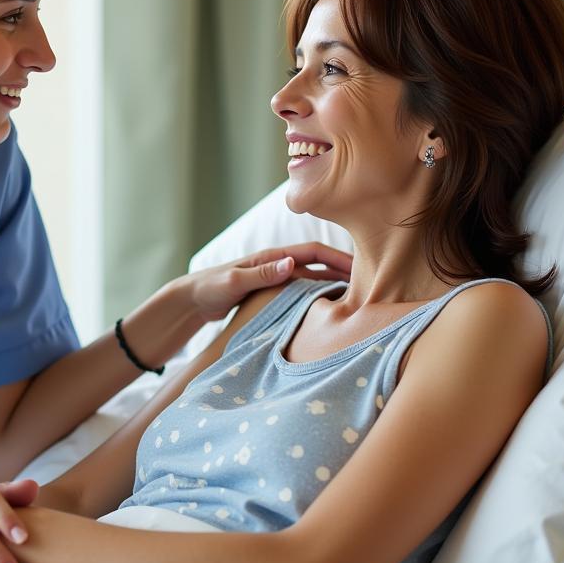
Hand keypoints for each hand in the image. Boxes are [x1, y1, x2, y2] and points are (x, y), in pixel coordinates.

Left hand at [186, 241, 352, 321]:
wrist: (191, 299)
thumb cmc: (210, 287)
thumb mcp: (234, 281)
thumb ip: (261, 273)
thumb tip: (292, 263)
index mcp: (272, 257)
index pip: (312, 252)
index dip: (337, 257)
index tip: (360, 267)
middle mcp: (278, 264)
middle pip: (319, 264)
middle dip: (344, 269)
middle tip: (371, 282)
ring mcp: (276, 278)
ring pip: (313, 278)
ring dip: (334, 284)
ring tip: (358, 297)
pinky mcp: (272, 292)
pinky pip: (302, 291)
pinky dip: (318, 296)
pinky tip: (330, 310)